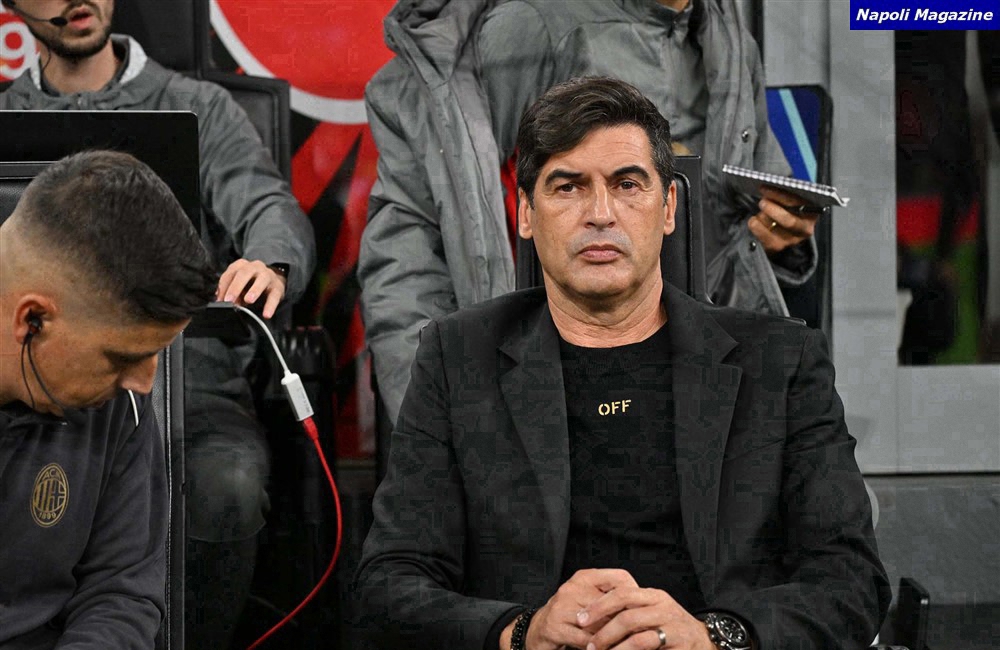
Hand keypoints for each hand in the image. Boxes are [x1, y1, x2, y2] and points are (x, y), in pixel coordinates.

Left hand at [216, 259, 286, 318]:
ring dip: (254, 290)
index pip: (230, 273)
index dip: (224, 287)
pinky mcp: (278, 287)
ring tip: (248, 301)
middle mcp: (255, 267)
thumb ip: (230, 291)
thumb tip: (222, 301)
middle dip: (235, 287)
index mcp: (242, 265)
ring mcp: (268, 275)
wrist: (273, 281)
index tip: (220, 300)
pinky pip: (274, 296)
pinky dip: (270, 306)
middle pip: (244, 273)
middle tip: (229, 300)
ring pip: (262, 280)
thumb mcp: (239, 285)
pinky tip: (266, 314)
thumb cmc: (251, 283)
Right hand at [501, 569, 638, 649]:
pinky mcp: (555, 626)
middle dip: (628, 621)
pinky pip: (586, 640)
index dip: (636, 595)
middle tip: (643, 633)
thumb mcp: (590, 600)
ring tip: (629, 644)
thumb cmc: (570, 616)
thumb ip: (611, 598)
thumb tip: (642, 604)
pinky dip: (600, 648)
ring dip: (616, 638)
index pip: (619, 578)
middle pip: (612, 604)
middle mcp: (573, 587)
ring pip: (600, 624)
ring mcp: (562, 606)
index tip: (645, 611)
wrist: (537, 631)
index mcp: (585, 577)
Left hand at [578, 587, 713, 649]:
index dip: (598, 606)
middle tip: (590, 645)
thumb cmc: (670, 628)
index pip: (621, 593)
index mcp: (653, 595)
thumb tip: (592, 617)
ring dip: (615, 649)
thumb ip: (629, 611)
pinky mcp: (678, 644)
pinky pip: (648, 649)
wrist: (704, 641)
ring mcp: (672, 626)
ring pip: (637, 637)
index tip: (580, 619)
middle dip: (603, 631)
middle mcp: (663, 607)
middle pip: (626, 615)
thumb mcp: (651, 613)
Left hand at [747, 187, 818, 254]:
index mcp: (812, 211)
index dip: (780, 195)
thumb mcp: (789, 199)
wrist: (779, 229)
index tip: (766, 188)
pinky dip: (756, 227)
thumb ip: (784, 192)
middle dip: (772, 209)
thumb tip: (770, 185)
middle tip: (762, 202)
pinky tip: (753, 220)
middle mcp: (805, 228)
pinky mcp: (778, 247)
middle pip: (789, 221)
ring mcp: (792, 239)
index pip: (798, 203)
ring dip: (763, 217)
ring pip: (775, 228)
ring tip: (759, 210)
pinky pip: (765, 238)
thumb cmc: (785, 207)